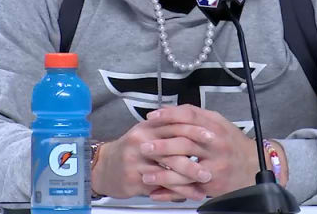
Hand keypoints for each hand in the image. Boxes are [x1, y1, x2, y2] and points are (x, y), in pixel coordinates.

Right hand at [91, 116, 215, 200]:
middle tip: (212, 159)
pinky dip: (179, 191)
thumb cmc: (130, 150)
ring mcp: (137, 161)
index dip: (194, 129)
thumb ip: (167, 127)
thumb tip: (194, 124)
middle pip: (173, 146)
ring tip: (206, 179)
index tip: (212, 134)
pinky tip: (191, 193)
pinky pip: (161, 185)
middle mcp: (141, 142)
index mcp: (147, 128)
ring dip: (190, 176)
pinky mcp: (134, 179)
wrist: (104, 167)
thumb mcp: (146, 133)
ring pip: (168, 168)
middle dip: (196, 155)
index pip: (173, 124)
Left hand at [142, 105, 259, 198]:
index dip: (168, 115)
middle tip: (143, 146)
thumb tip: (169, 111)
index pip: (189, 115)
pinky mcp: (213, 183)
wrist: (253, 164)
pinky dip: (171, 191)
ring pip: (185, 167)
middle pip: (185, 141)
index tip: (151, 117)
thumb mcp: (218, 123)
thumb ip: (196, 116)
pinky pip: (189, 188)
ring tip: (145, 173)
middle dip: (161, 145)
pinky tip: (156, 191)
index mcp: (215, 125)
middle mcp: (216, 143)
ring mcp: (215, 164)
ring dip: (163, 172)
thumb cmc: (231, 143)